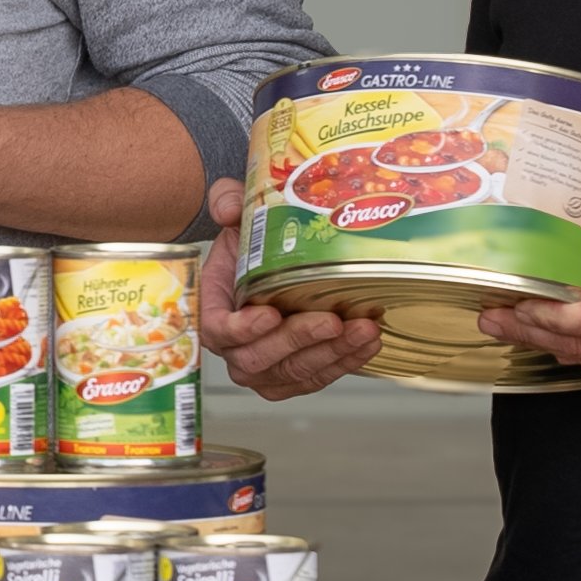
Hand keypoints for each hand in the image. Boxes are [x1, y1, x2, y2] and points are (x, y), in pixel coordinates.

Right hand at [199, 173, 373, 399]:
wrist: (265, 268)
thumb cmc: (245, 245)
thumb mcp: (233, 215)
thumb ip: (226, 202)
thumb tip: (230, 208)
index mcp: (212, 310)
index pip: (218, 330)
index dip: (242, 328)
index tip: (270, 313)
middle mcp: (234, 347)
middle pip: (259, 358)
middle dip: (299, 340)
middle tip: (332, 320)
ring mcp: (265, 366)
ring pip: (293, 372)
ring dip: (331, 355)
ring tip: (364, 330)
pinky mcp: (295, 375)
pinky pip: (317, 378)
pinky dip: (345, 363)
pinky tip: (368, 342)